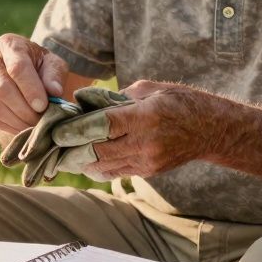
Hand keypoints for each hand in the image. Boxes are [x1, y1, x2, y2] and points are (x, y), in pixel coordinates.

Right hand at [0, 34, 68, 134]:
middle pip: (2, 88)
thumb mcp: (53, 64)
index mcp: (9, 45)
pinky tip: (23, 128)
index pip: (17, 67)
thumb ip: (54, 75)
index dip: (30, 88)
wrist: (23, 72)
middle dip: (24, 109)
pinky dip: (9, 126)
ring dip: (17, 120)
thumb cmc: (40, 67)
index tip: (43, 105)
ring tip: (35, 126)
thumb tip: (55, 91)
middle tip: (41, 121)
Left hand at [63, 80, 220, 178]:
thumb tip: (86, 102)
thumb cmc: (178, 101)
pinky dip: (97, 168)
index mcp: (145, 117)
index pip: (103, 126)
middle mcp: (145, 142)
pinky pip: (116, 172)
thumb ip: (116, 97)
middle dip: (72, 150)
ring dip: (80, 163)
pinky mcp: (148, 171)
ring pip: (104, 167)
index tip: (58, 132)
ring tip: (61, 156)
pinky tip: (83, 162)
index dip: (77, 130)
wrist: (210, 130)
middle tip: (51, 147)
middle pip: (99, 151)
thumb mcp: (149, 89)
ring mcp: (147, 161)